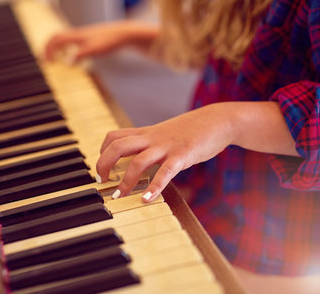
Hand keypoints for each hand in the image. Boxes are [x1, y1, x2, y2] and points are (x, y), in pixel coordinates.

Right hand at [44, 21, 158, 62]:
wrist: (122, 34)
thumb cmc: (109, 41)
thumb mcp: (93, 50)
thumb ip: (79, 55)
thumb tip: (66, 62)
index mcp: (75, 36)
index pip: (55, 39)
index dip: (47, 50)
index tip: (46, 62)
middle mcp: (77, 35)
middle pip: (56, 38)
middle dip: (48, 48)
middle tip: (45, 61)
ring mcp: (82, 37)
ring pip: (64, 40)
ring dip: (56, 49)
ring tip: (54, 60)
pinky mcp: (88, 40)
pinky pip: (72, 43)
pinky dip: (67, 50)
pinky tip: (71, 59)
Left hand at [96, 103, 234, 201]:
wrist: (218, 120)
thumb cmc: (191, 130)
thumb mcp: (165, 133)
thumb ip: (150, 143)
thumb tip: (137, 159)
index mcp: (146, 133)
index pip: (114, 137)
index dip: (102, 151)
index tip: (101, 167)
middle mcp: (152, 138)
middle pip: (117, 146)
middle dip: (104, 164)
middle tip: (102, 181)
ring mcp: (166, 146)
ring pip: (137, 161)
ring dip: (126, 181)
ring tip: (120, 196)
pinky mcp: (183, 155)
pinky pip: (165, 172)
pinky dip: (154, 187)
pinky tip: (147, 200)